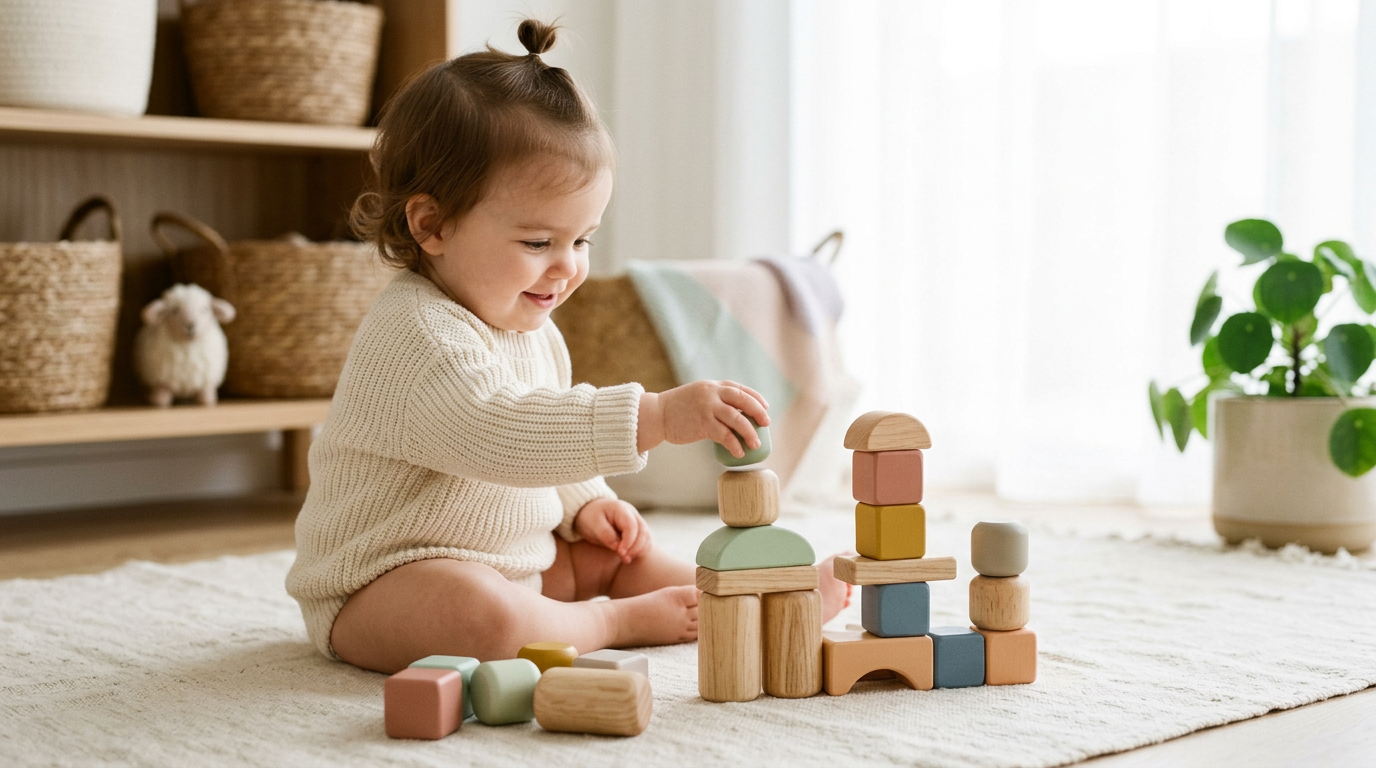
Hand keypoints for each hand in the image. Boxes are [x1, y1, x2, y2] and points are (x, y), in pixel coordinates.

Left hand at [573, 498, 652, 563]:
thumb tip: (619, 549)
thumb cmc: (591, 518)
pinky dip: (641, 550)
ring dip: (640, 550)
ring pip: (647, 537)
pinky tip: (630, 556)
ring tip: (626, 559)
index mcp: (621, 509)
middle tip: (624, 559)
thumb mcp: (594, 525)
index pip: (631, 526)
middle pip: (643, 532)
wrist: (591, 512)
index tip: (620, 553)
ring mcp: (637, 521)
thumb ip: (606, 535)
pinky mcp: (637, 530)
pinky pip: (645, 541)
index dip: (628, 541)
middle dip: (636, 548)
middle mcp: (633, 514)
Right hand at [637, 380, 769, 457]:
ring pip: (737, 419)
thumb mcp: (697, 396)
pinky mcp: (702, 424)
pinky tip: (739, 452)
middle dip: (758, 412)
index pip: (739, 389)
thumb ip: (714, 400)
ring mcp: (707, 408)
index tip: (765, 407)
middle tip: (766, 423)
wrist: (656, 415)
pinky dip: (734, 444)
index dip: (755, 398)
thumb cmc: (678, 409)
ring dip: (749, 432)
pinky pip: (724, 435)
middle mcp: (711, 394)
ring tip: (755, 444)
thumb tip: (734, 413)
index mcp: (712, 386)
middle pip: (742, 400)